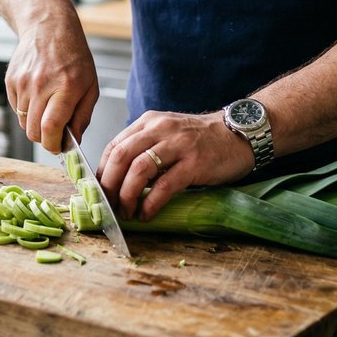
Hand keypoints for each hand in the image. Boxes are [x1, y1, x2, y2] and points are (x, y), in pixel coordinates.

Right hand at [5, 10, 99, 154]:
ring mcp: (23, 83)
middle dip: (45, 139)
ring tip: (48, 106)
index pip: (51, 128)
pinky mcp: (11, 81)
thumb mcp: (90, 86)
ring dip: (35, 123)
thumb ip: (83, 116)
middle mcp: (41, 86)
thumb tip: (73, 141)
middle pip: (33, 132)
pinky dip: (26, 110)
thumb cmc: (74, 56)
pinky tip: (38, 94)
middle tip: (55, 133)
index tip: (59, 147)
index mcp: (65, 87)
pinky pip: (15, 109)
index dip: (54, 145)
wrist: (48, 26)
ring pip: (23, 123)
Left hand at [96, 110, 251, 220]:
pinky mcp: (195, 163)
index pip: (114, 145)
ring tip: (126, 212)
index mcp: (149, 122)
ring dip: (127, 195)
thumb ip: (144, 149)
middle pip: (121, 157)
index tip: (97, 192)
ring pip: (139, 170)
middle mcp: (161, 129)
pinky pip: (165, 185)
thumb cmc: (200, 140)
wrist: (238, 135)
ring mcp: (179, 145)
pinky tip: (147, 214)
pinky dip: (151, 203)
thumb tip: (116, 180)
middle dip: (109, 185)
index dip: (101, 171)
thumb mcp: (167, 135)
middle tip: (108, 206)